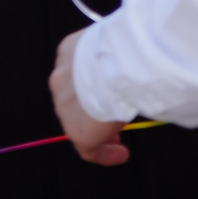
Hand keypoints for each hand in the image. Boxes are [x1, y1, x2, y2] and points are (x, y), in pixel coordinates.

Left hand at [49, 31, 127, 166]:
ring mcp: (64, 106)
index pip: (76, 72)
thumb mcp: (120, 43)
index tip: (110, 95)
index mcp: (70, 52)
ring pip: (78, 123)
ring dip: (96, 132)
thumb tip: (137, 65)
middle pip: (73, 99)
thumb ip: (118, 55)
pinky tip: (122, 155)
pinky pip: (89, 149)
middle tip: (111, 121)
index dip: (92, 86)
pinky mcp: (76, 131)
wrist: (119, 61)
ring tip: (117, 142)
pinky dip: (104, 154)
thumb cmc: (127, 46)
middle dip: (90, 111)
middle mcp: (61, 78)